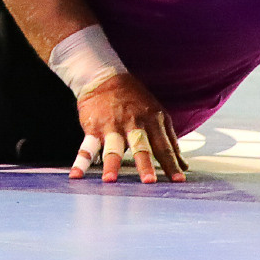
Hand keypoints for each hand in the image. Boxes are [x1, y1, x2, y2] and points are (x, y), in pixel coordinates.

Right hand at [67, 74, 187, 182]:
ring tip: (110, 180)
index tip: (179, 181)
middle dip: (144, 164)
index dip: (171, 164)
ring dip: (111, 164)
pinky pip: (87, 147)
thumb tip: (183, 166)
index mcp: (152, 121)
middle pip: (140, 147)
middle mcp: (133, 124)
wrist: (104, 78)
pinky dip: (80, 162)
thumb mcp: (158, 115)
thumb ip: (170, 141)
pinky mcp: (93, 128)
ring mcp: (112, 126)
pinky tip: (75, 176)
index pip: (164, 147)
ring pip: (112, 148)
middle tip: (149, 182)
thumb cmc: (135, 100)